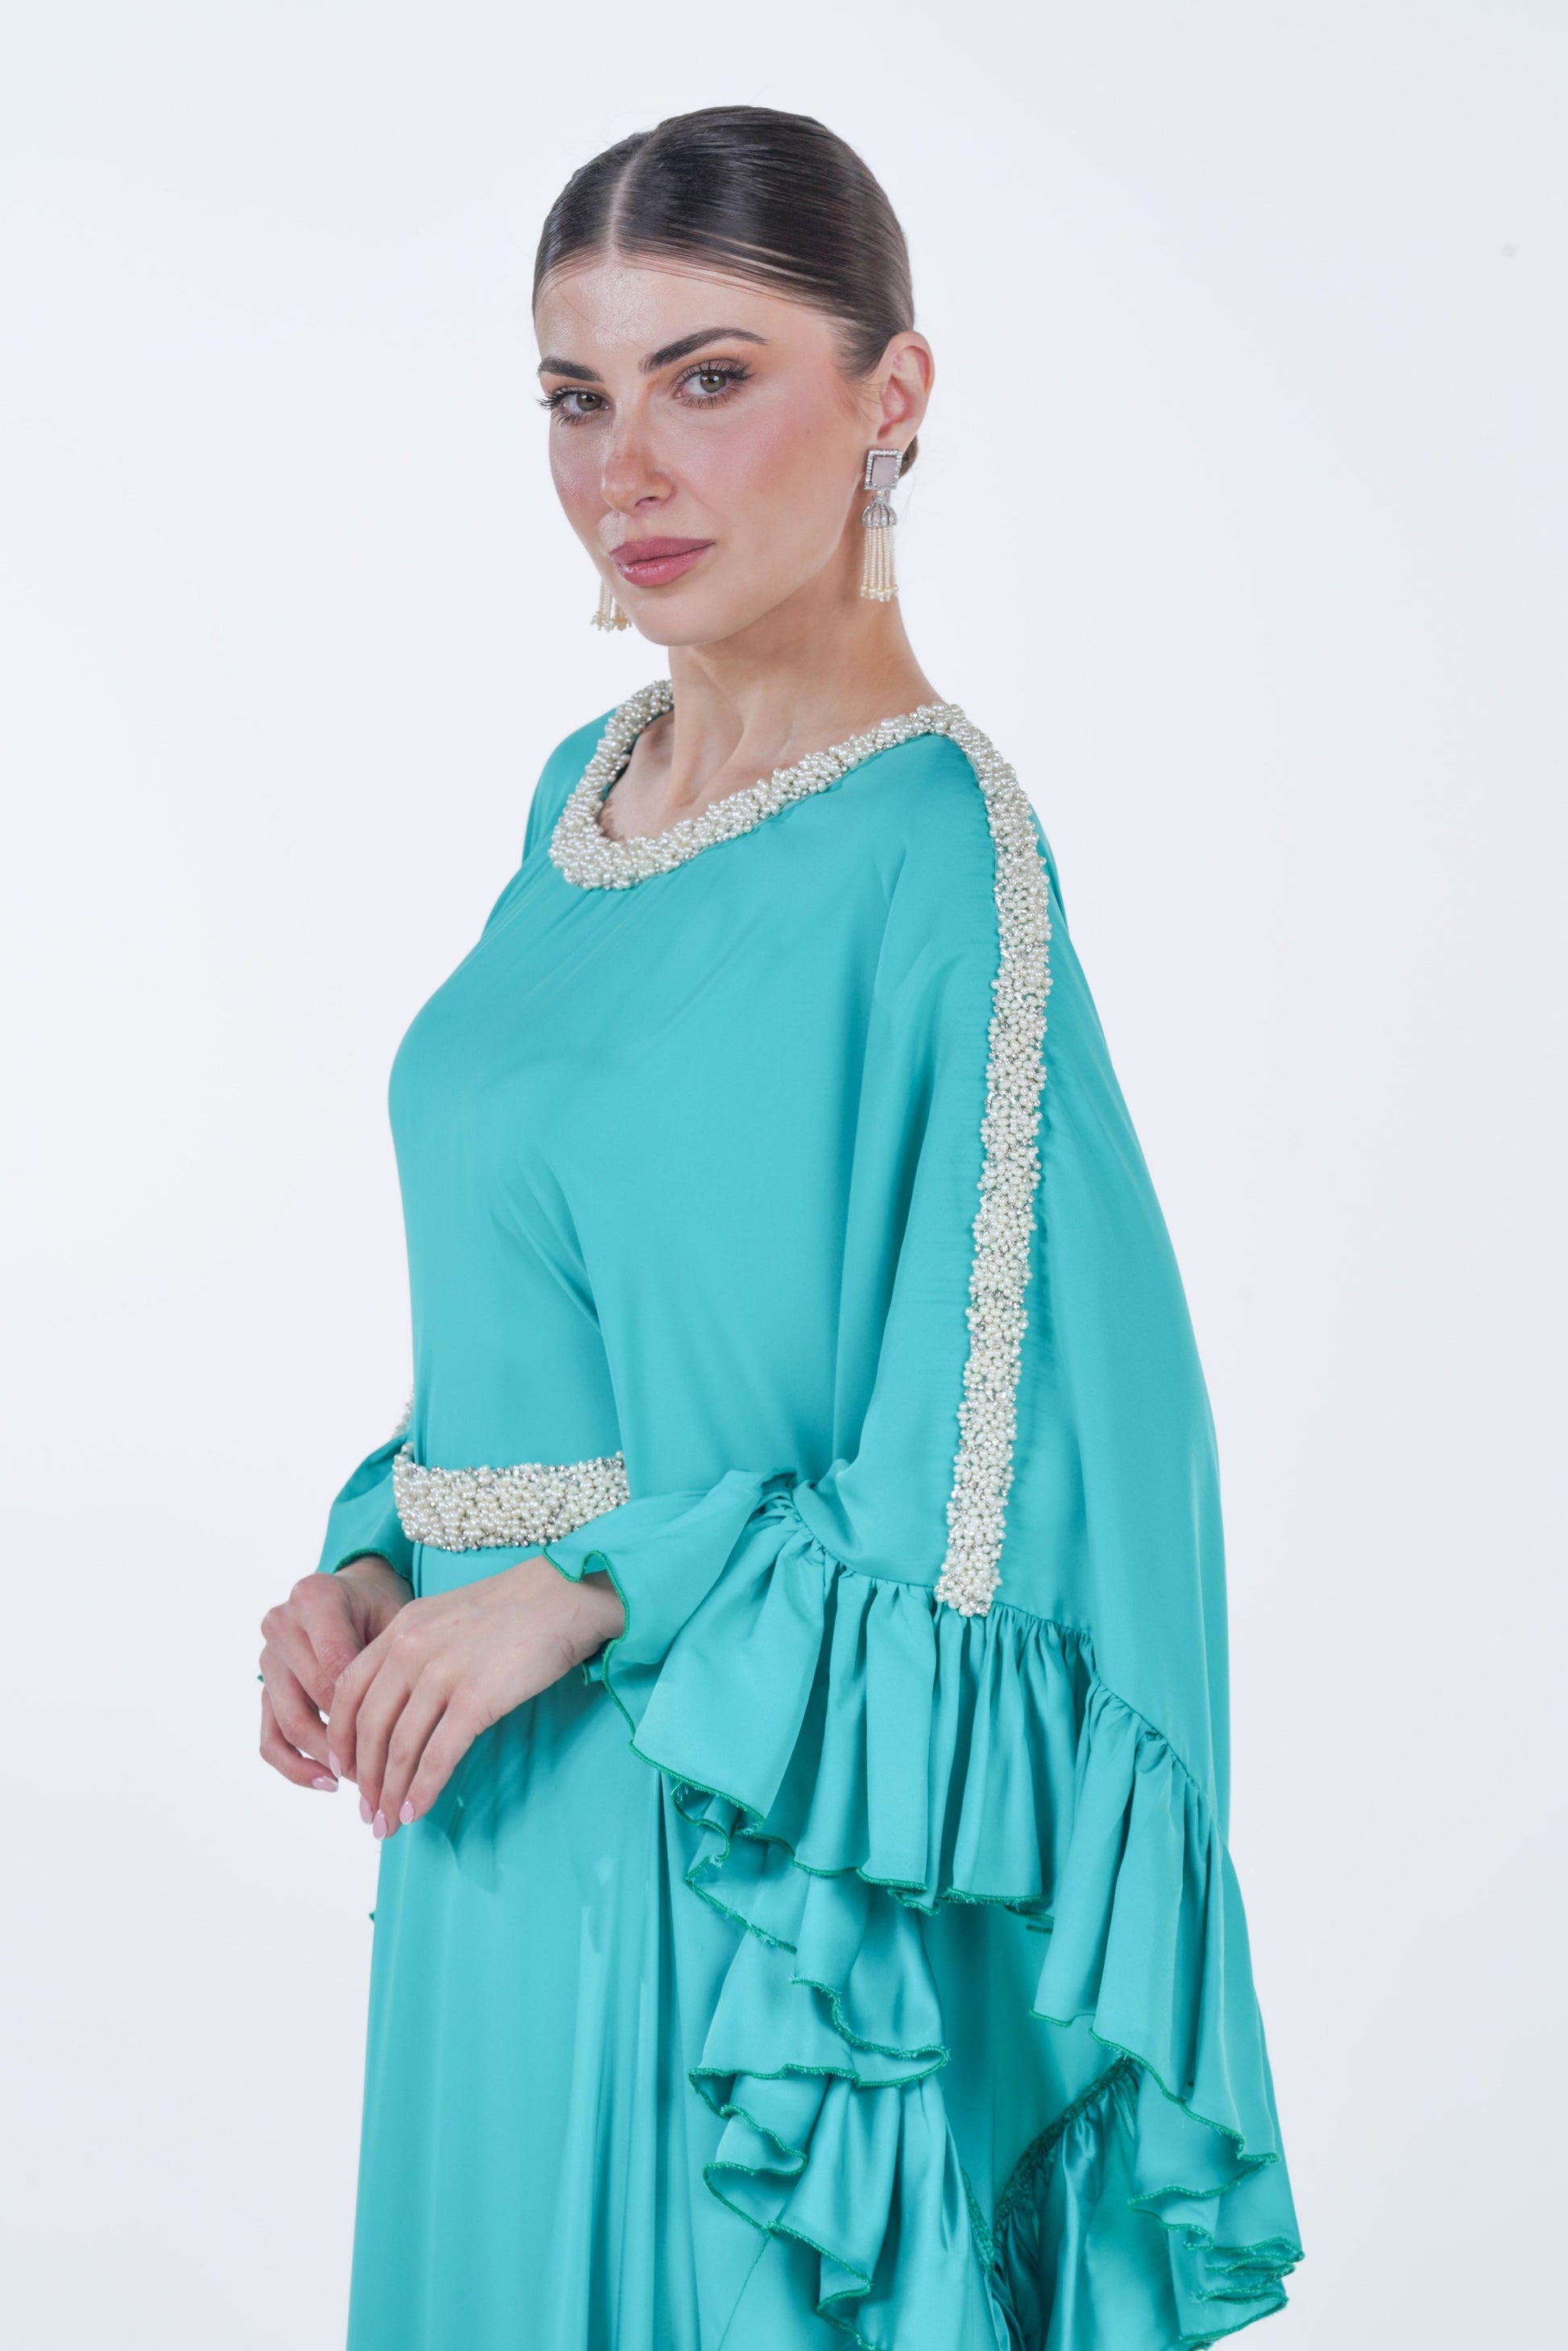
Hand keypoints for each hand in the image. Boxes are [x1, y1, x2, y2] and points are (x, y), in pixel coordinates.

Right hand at [259, 1555, 412, 1791]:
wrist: (355, 1596)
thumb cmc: (382, 1608)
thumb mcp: (395, 1615)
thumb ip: (389, 1657)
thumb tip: (403, 1722)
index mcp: (314, 1597)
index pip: (338, 1664)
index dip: (367, 1705)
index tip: (398, 1737)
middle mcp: (281, 1625)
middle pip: (314, 1696)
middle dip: (352, 1737)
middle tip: (388, 1767)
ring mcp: (268, 1659)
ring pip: (290, 1723)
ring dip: (327, 1758)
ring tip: (363, 1779)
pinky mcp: (264, 1690)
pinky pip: (270, 1739)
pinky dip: (296, 1767)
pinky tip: (328, 1783)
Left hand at [326, 1558, 623, 1838]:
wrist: (566, 1594)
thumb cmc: (517, 1607)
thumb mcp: (449, 1616)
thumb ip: (418, 1650)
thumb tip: (403, 1703)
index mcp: (401, 1627)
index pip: (348, 1690)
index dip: (340, 1736)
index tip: (344, 1768)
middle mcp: (411, 1649)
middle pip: (368, 1725)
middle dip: (364, 1777)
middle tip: (367, 1811)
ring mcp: (442, 1674)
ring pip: (399, 1747)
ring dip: (389, 1792)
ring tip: (389, 1823)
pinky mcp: (476, 1698)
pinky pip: (438, 1755)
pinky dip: (423, 1789)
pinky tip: (416, 1811)